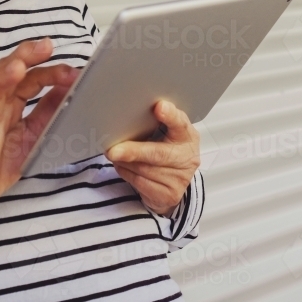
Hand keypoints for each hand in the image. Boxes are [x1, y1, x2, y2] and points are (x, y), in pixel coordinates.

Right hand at [0, 38, 76, 240]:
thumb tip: (69, 88)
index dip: (51, 70)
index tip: (73, 71)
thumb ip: (48, 112)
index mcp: (13, 103)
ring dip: (5, 77)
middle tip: (45, 46)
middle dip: (26, 57)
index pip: (32, 78)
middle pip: (9, 73)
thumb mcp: (33, 135)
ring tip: (18, 66)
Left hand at [106, 100, 200, 215]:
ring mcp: (180, 178)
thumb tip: (127, 115)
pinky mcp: (169, 195)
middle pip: (158, 153)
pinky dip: (126, 173)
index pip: (180, 123)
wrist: (174, 180)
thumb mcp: (166, 133)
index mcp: (187, 136)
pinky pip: (140, 183)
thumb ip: (155, 123)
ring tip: (114, 154)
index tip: (159, 107)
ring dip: (124, 162)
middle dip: (133, 151)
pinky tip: (122, 166)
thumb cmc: (165, 148)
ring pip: (144, 170)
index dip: (170, 115)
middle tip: (113, 150)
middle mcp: (187, 157)